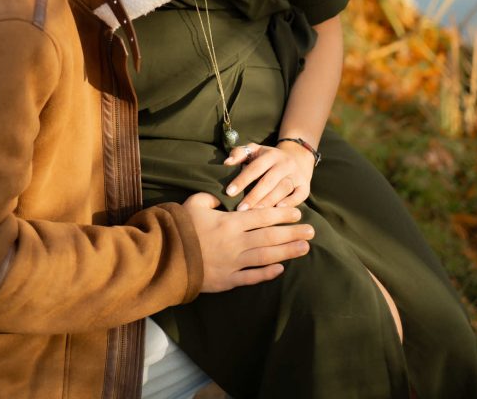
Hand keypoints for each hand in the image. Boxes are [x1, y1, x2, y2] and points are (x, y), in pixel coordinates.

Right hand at [182, 192, 312, 291]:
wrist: (165, 258)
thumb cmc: (180, 227)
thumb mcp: (195, 203)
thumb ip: (212, 197)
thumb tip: (225, 195)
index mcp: (230, 222)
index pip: (262, 216)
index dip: (282, 214)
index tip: (298, 212)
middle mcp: (236, 242)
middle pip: (270, 237)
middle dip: (292, 233)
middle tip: (312, 232)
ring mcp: (233, 263)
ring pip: (266, 257)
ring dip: (287, 252)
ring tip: (304, 249)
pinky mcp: (227, 280)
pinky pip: (251, 277)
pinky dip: (267, 274)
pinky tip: (281, 269)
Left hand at [223, 142, 314, 209]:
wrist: (297, 158)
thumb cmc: (268, 158)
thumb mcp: (255, 150)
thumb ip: (239, 153)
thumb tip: (227, 162)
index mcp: (270, 154)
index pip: (255, 168)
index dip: (242, 180)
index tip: (229, 192)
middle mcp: (285, 163)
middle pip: (268, 181)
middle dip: (254, 196)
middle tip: (240, 209)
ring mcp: (296, 175)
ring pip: (283, 189)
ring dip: (269, 202)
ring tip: (255, 214)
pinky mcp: (305, 186)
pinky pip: (298, 196)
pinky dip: (290, 203)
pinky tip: (277, 211)